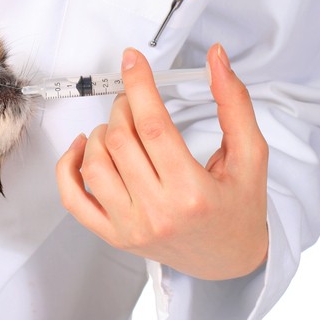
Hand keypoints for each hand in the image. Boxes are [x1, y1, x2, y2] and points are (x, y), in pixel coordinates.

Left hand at [56, 45, 268, 280]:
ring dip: (100, 133)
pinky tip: (83, 147)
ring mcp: (130, 227)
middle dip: (123, 107)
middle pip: (120, 141)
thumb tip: (216, 58)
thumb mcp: (251, 155)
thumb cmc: (240, 209)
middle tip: (135, 101)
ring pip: (94, 164)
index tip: (132, 60)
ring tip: (120, 127)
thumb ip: (234, 103)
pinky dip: (68, 167)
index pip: (153, 126)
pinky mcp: (113, 235)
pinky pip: (73, 199)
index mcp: (192, 193)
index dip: (139, 86)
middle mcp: (157, 212)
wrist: (231, 261)